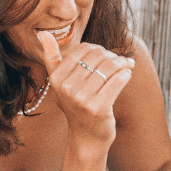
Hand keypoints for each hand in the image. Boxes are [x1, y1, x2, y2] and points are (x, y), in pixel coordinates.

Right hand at [36, 32, 133, 151]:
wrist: (87, 136)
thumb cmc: (76, 105)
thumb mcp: (60, 83)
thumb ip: (52, 58)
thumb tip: (43, 33)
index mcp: (56, 78)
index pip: (84, 49)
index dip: (98, 49)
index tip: (106, 55)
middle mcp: (66, 88)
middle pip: (98, 56)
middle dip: (112, 56)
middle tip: (121, 61)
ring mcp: (82, 99)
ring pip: (110, 67)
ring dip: (122, 64)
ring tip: (127, 66)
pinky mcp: (99, 108)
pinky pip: (118, 80)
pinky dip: (126, 74)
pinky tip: (127, 75)